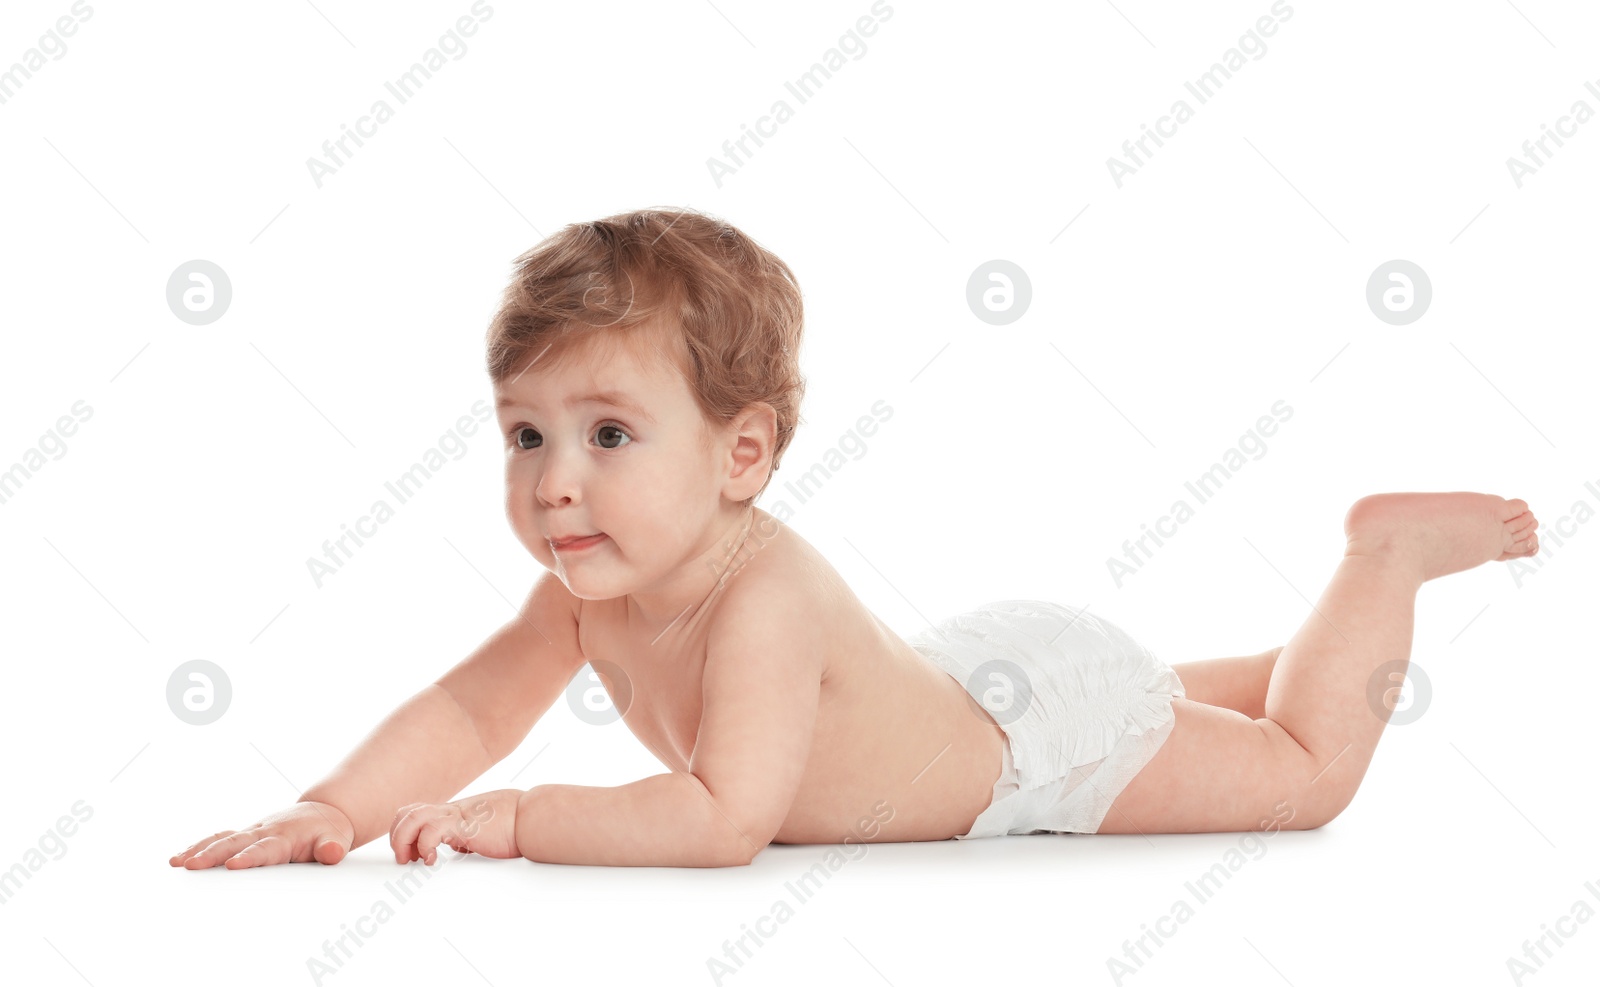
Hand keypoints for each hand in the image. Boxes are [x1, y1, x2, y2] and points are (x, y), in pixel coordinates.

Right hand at [170, 800, 355, 869]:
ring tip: (176, 863)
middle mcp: (263, 832)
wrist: (322, 813)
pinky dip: (199, 846)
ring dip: (199, 850)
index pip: (265, 849)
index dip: (250, 857)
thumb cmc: (327, 831)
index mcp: (285, 837)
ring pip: (222, 839)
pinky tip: (179, 859)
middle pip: (235, 843)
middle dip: (212, 855)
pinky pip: (219, 839)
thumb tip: (332, 853)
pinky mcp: (244, 835)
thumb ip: (332, 848)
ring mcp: (252, 832)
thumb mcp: (336, 839)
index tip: (234, 865)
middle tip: (192, 866)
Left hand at [390, 789, 521, 863]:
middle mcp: (451, 811)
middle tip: (405, 858)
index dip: (405, 831)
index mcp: (454, 812)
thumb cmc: (515, 824)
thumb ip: (468, 835)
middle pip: (407, 812)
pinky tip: (433, 860)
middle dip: (398, 837)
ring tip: (411, 859)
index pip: (417, 812)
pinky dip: (424, 846)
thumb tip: (461, 846)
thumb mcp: (484, 829)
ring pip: (412, 817)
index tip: (410, 854)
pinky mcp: (464, 825)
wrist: (532, 818)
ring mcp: (456, 816)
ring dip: (404, 840)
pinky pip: (431, 830)